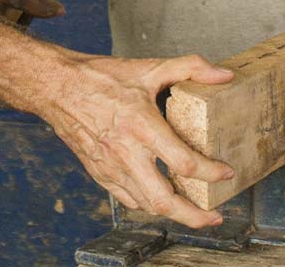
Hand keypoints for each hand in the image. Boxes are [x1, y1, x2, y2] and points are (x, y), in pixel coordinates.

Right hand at [42, 53, 235, 228]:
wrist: (59, 87)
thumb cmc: (101, 78)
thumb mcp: (149, 68)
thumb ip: (191, 68)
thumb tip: (223, 75)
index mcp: (141, 126)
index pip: (183, 162)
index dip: (211, 173)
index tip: (225, 172)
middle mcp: (126, 153)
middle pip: (164, 200)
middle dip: (194, 215)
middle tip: (214, 215)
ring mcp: (111, 167)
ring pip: (146, 205)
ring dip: (174, 214)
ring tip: (194, 213)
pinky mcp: (100, 174)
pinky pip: (128, 199)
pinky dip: (148, 205)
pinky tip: (161, 200)